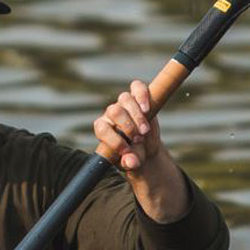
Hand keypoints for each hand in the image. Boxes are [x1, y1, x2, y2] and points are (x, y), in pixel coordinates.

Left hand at [93, 79, 187, 222]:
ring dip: (137, 115)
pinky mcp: (138, 97)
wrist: (144, 147)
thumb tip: (131, 162)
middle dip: (127, 126)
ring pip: (125, 99)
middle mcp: (111, 114)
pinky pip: (137, 87)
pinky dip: (142, 95)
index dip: (113, 139)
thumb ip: (130, 162)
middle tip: (138, 139)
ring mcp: (124, 104)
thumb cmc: (133, 155)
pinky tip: (147, 108)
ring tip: (145, 131)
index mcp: (103, 129)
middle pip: (114, 111)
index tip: (126, 150)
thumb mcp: (131, 162)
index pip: (102, 128)